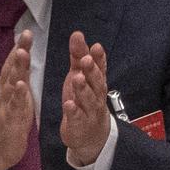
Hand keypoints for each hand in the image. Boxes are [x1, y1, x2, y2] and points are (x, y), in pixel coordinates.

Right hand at [0, 30, 35, 169]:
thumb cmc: (7, 120)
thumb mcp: (15, 96)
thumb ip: (18, 77)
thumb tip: (22, 58)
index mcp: (6, 86)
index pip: (13, 63)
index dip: (20, 47)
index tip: (26, 31)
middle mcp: (3, 92)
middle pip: (11, 68)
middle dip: (18, 51)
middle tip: (25, 35)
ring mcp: (4, 106)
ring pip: (11, 84)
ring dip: (16, 68)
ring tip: (22, 53)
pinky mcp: (8, 120)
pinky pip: (14, 106)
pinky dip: (18, 95)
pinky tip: (22, 85)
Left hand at [60, 31, 110, 165]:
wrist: (91, 135)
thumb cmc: (84, 101)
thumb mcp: (80, 76)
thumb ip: (78, 57)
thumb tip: (77, 35)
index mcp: (96, 82)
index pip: (100, 68)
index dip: (99, 58)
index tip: (96, 47)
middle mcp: (96, 95)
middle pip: (96, 82)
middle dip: (92, 71)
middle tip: (87, 60)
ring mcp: (89, 111)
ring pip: (88, 99)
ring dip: (83, 88)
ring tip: (77, 78)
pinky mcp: (80, 124)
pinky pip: (77, 117)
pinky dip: (73, 111)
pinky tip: (69, 104)